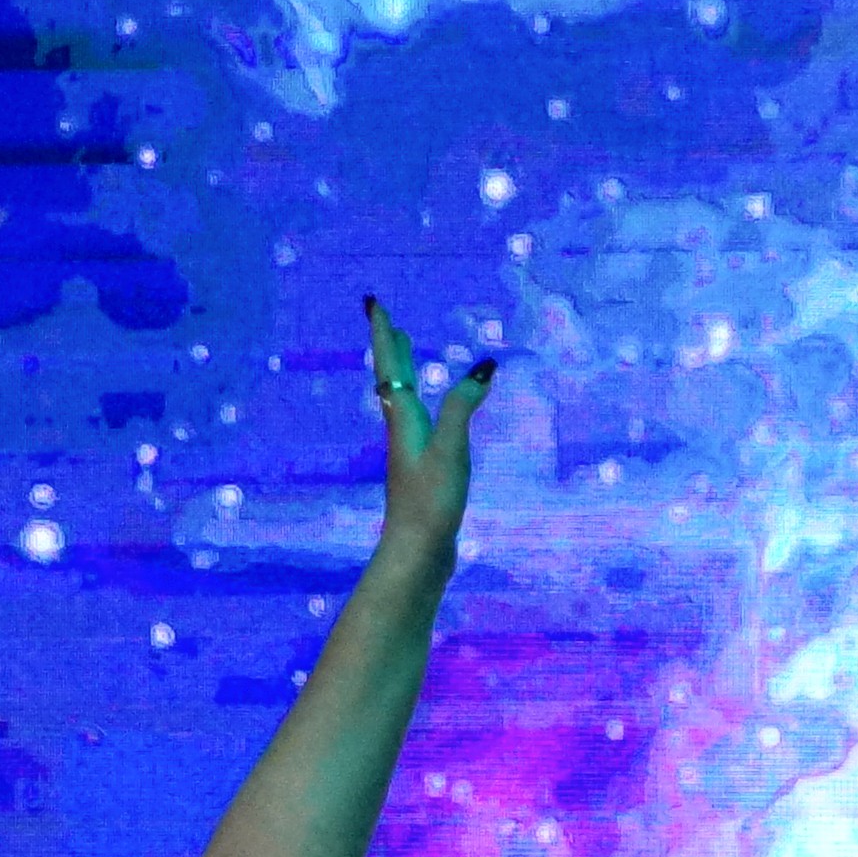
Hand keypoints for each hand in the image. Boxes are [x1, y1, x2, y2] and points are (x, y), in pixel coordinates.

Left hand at [363, 293, 498, 565]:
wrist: (417, 553)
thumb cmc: (430, 503)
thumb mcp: (451, 451)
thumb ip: (463, 408)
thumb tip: (483, 367)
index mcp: (404, 420)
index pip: (391, 367)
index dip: (384, 334)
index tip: (374, 303)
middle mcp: (401, 431)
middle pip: (393, 381)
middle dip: (392, 349)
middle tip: (390, 322)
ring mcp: (410, 452)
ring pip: (403, 402)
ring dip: (404, 374)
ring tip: (407, 357)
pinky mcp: (421, 471)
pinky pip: (419, 424)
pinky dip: (422, 405)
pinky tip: (432, 415)